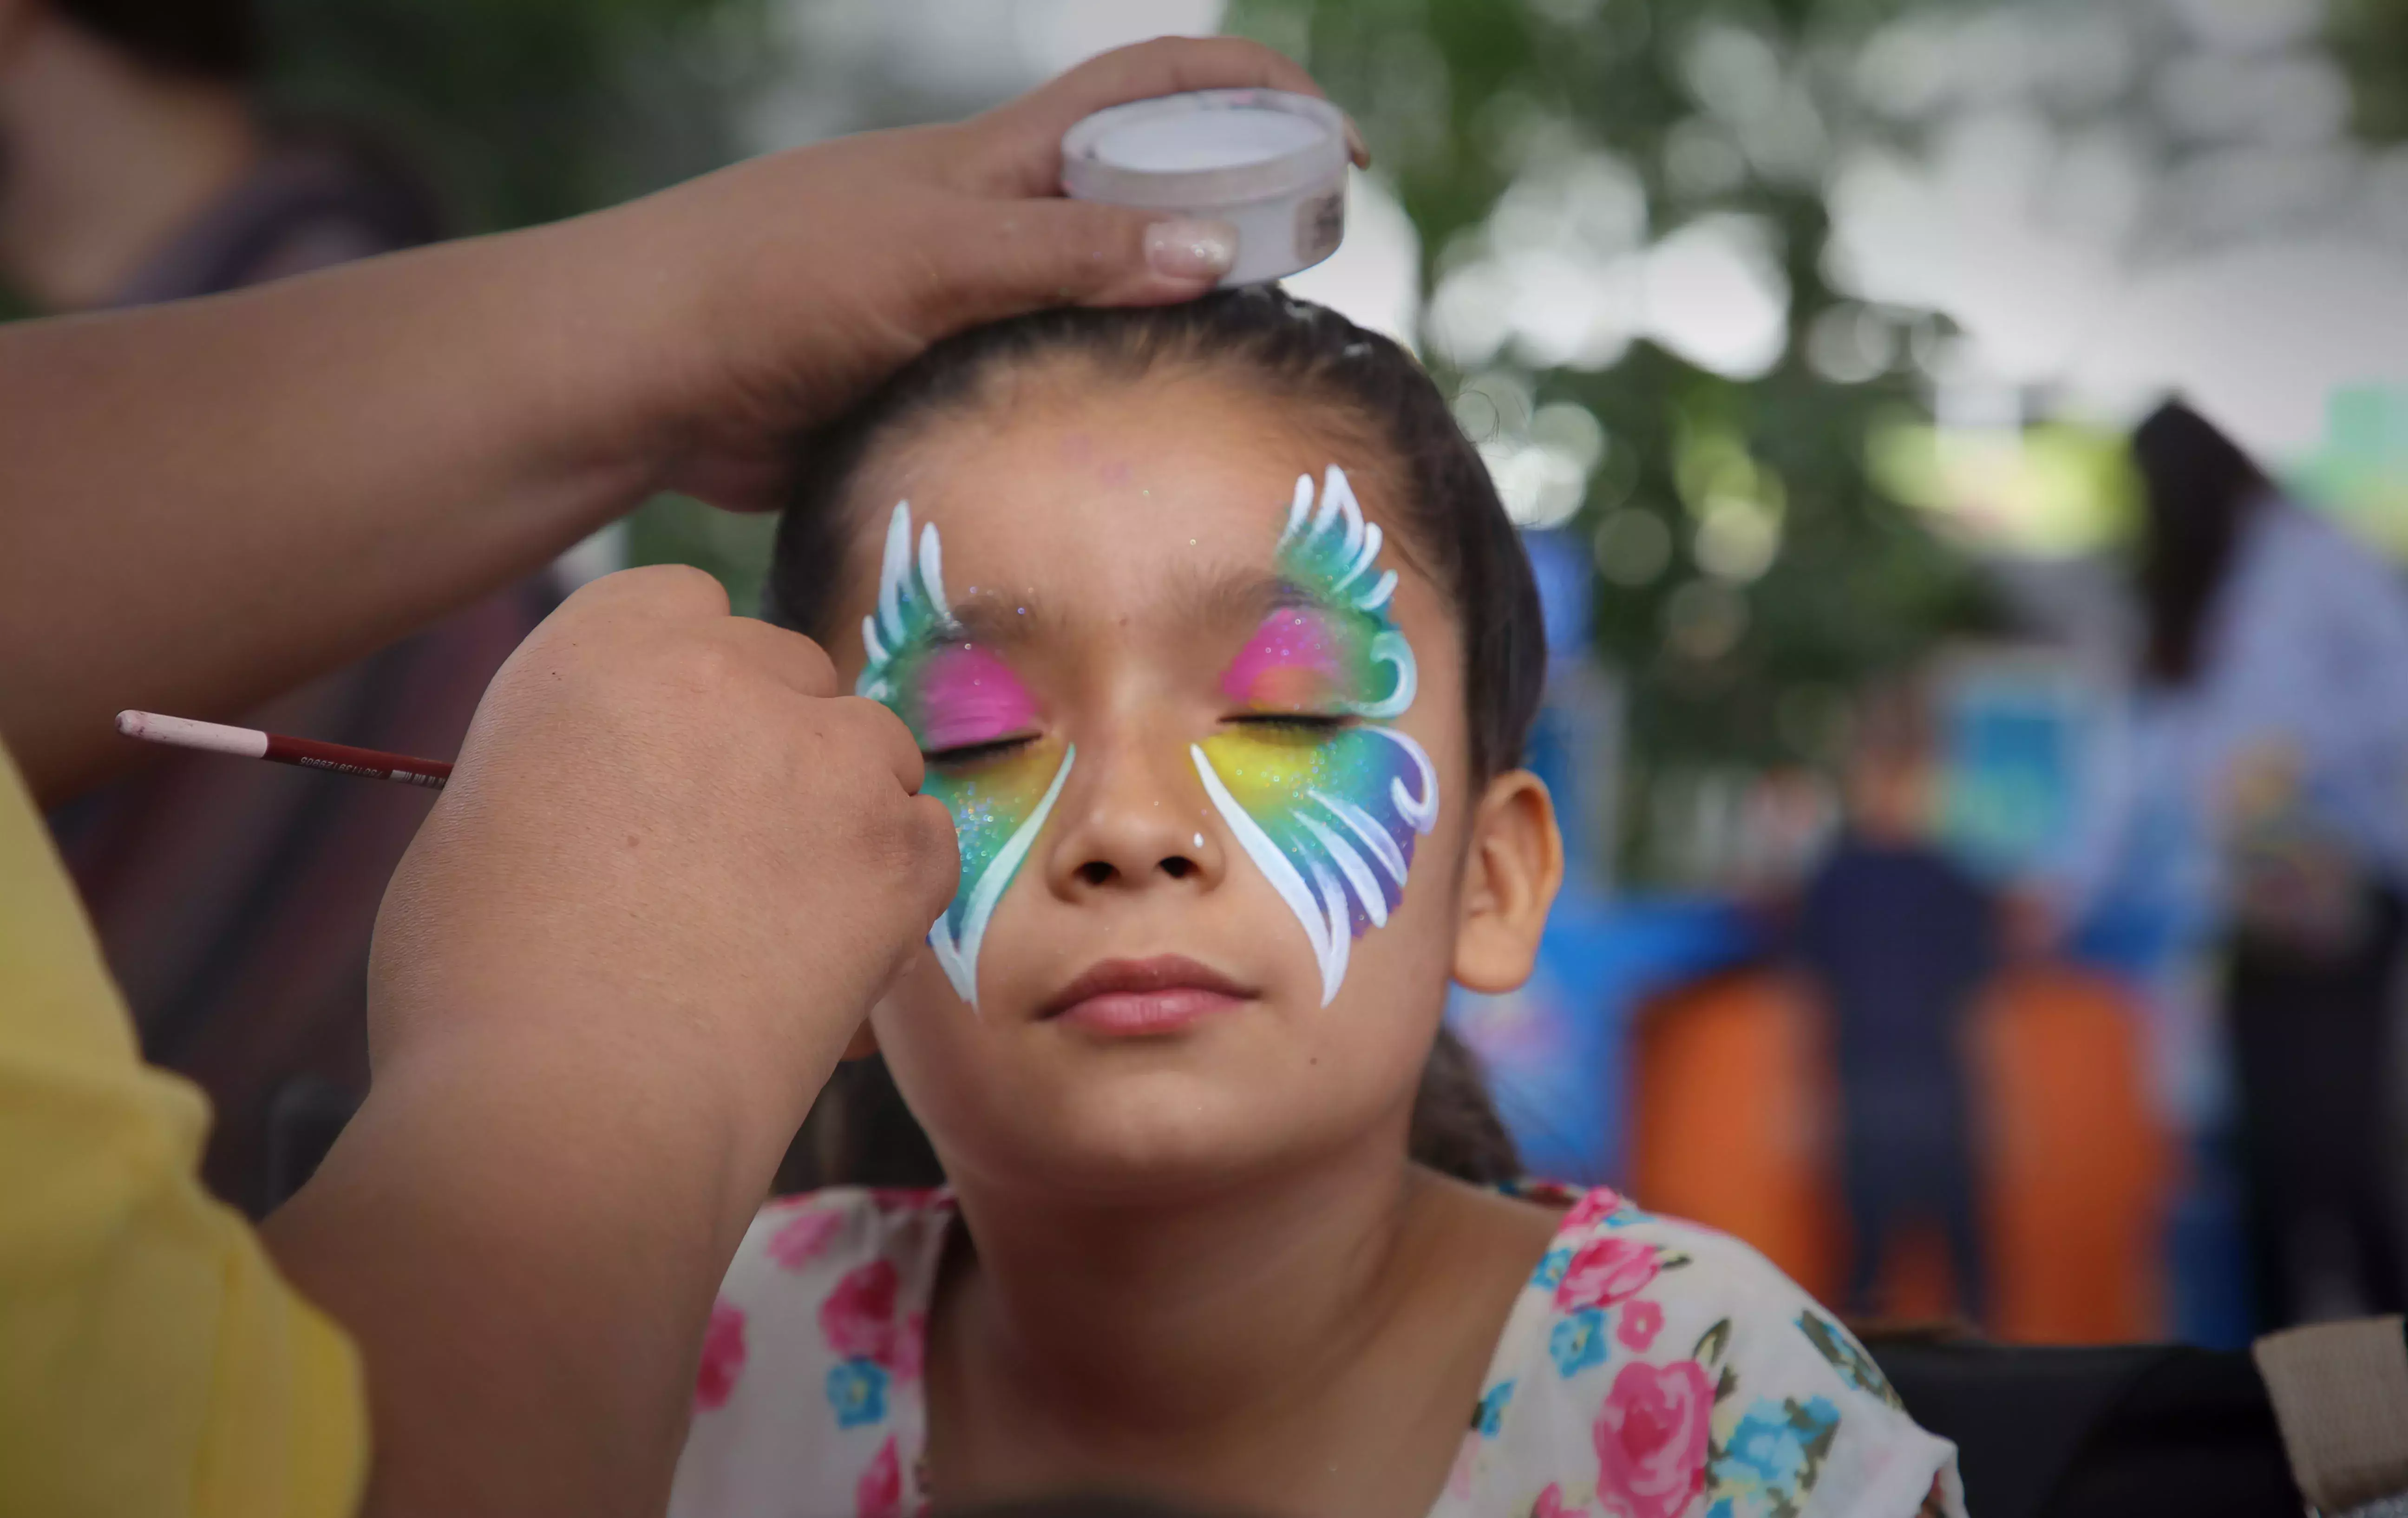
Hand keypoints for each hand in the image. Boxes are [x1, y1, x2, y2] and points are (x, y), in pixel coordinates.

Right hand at [367, 564, 956, 1160]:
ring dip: (844, 815)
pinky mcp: (898, 842)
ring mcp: (824, 751)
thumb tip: (611, 781)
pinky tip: (826, 962)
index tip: (678, 753)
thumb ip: (570, 761)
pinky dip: (895, 896)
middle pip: (790, 672)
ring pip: (874, 751)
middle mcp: (722, 668)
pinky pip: (927, 841)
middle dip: (775, 747)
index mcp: (602, 642)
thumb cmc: (483, 986)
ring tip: (777, 922)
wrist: (572, 1104)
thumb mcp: (483, 822)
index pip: (687, 603)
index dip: (691, 682)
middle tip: (731, 856)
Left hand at [574, 36, 1361, 507]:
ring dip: (1166, 346)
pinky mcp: (935, 392)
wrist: (646, 374)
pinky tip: (1128, 475)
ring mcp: (966, 312)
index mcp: (1000, 163)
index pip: (1154, 92)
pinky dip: (1088, 427)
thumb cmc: (773, 279)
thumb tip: (1212, 249)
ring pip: (1099, 318)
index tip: (1345, 148)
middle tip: (1307, 304)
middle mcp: (995, 228)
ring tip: (1236, 404)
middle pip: (1147, 207)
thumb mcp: (933, 255)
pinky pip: (1038, 402)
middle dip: (1237, 232)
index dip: (1256, 95)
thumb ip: (1065, 255)